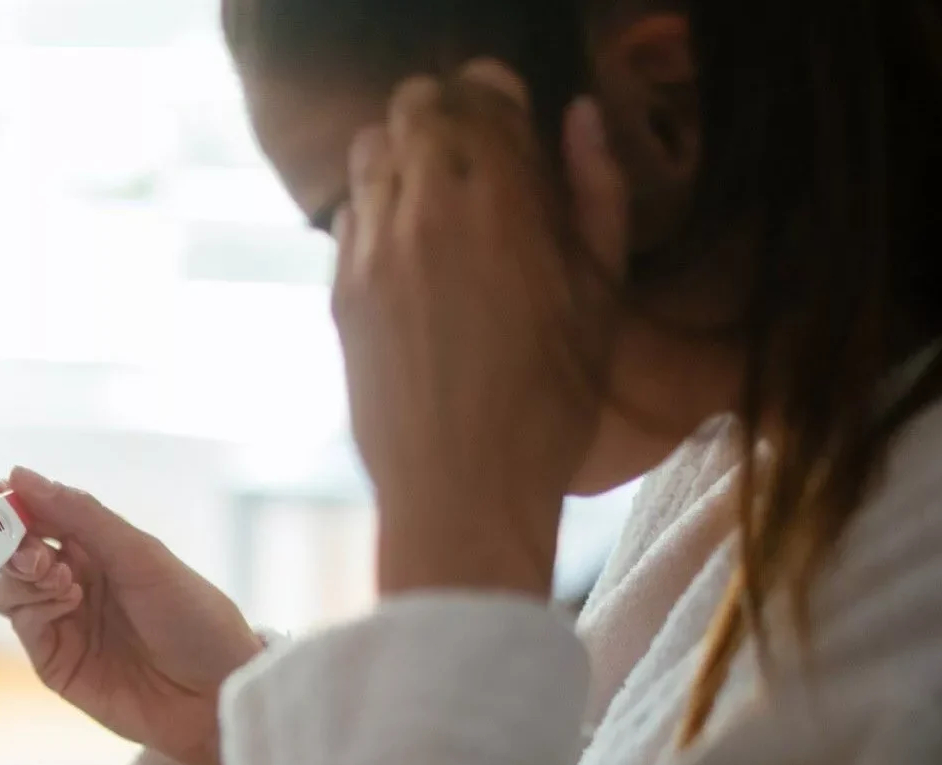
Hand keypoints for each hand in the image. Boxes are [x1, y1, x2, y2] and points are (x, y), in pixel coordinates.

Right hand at [0, 470, 263, 764]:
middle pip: (11, 551)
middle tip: (31, 547)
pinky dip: (32, 605)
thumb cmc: (194, 618)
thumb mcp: (142, 555)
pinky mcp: (55, 662)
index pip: (38, 515)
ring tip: (58, 575)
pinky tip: (66, 600)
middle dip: (6, 539)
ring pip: (5, 587)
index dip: (8, 502)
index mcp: (99, 547)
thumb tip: (19, 475)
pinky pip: (22, 623)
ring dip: (18, 573)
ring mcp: (61, 622)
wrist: (216, 693)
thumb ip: (81, 516)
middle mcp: (74, 580)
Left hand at [332, 62, 627, 597]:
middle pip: (418, 108)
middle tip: (479, 160)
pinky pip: (350, 213)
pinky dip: (377, 209)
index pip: (481, 93)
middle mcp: (424, 214)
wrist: (460, 495)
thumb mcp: (600, 307)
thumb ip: (599, 199)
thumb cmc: (546, 412)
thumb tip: (581, 119)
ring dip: (406, 156)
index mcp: (499, 207)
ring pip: (372, 150)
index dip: (501, 99)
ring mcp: (372, 253)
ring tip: (440, 200)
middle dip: (451, 118)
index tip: (514, 124)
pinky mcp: (341, 293)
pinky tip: (409, 250)